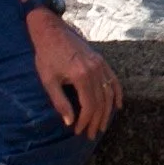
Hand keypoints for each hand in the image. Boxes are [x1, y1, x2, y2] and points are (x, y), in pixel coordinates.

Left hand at [28, 12, 121, 137]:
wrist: (51, 30)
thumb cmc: (46, 55)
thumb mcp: (48, 80)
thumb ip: (60, 102)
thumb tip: (69, 121)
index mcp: (81, 76)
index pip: (88, 106)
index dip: (85, 121)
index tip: (78, 131)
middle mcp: (95, 70)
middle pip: (101, 102)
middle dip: (97, 121)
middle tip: (91, 134)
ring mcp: (100, 64)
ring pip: (109, 93)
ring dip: (107, 112)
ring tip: (102, 125)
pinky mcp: (101, 60)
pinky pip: (114, 80)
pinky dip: (117, 94)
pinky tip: (117, 106)